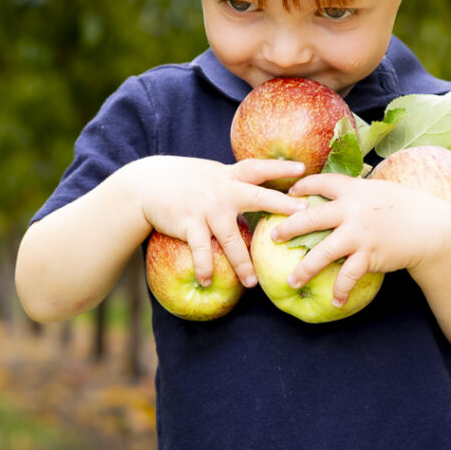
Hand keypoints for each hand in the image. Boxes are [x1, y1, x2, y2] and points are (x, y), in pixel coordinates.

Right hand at [137, 156, 307, 287]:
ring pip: (231, 239)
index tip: (302, 169)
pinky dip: (205, 267)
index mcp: (230, 176)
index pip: (258, 168)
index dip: (280, 167)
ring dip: (242, 263)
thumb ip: (235, 182)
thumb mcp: (213, 174)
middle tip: (304, 215)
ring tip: (252, 283)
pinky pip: (202, 250)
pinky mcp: (189, 224)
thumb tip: (262, 192)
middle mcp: (222, 190)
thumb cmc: (186, 181)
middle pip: (257, 198)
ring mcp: (207, 208)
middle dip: (281, 205)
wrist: (146, 183)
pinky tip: (207, 281)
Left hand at [270, 173, 450, 306]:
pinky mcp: (369, 254)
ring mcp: (359, 233)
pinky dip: (341, 289)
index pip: (321, 183)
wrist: (431, 227)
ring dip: (304, 268)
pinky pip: (348, 275)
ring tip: (292, 281)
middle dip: (289, 228)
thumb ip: (357, 192)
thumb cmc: (406, 207)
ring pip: (322, 252)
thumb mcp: (380, 191)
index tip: (288, 194)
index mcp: (354, 190)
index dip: (302, 187)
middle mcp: (353, 210)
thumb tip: (337, 192)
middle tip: (274, 237)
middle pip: (311, 218)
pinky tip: (336, 300)